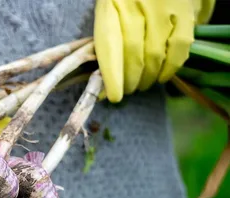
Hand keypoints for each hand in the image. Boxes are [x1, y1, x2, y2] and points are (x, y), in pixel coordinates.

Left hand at [94, 0, 214, 102]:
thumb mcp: (109, 8)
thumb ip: (107, 35)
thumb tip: (103, 74)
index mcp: (111, 5)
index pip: (109, 44)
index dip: (112, 74)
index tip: (114, 96)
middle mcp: (136, 6)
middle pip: (132, 53)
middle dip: (129, 79)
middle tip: (127, 90)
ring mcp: (163, 8)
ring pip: (154, 54)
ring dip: (147, 77)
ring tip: (141, 85)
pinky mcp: (186, 11)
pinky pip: (179, 46)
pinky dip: (170, 67)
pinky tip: (162, 77)